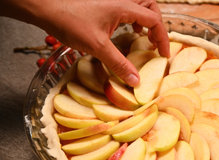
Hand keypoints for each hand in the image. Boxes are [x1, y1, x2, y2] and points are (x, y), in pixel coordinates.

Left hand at [1, 0, 169, 85]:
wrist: (45, 7)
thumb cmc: (70, 22)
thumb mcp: (97, 47)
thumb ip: (119, 64)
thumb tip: (136, 81)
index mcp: (124, 6)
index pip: (154, 20)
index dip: (163, 38)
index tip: (163, 55)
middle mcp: (121, 0)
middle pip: (151, 6)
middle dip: (156, 25)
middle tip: (154, 43)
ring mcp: (112, 1)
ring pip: (140, 5)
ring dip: (145, 20)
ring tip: (142, 36)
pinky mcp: (104, 4)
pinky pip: (127, 8)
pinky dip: (133, 18)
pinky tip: (126, 30)